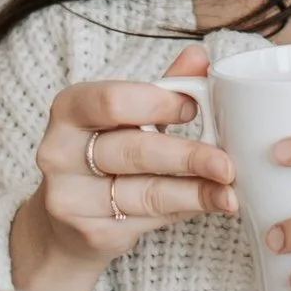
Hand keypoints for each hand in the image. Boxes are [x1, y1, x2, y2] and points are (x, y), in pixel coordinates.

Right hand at [9, 45, 236, 290]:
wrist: (64, 223)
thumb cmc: (101, 155)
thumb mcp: (125, 117)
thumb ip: (162, 89)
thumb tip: (200, 57)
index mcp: (70, 109)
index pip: (112, 102)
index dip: (157, 104)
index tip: (194, 108)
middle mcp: (60, 153)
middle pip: (132, 151)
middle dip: (187, 156)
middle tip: (226, 162)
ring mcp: (71, 198)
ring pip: (145, 192)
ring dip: (195, 191)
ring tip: (230, 190)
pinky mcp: (90, 234)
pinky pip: (149, 219)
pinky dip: (185, 209)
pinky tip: (211, 203)